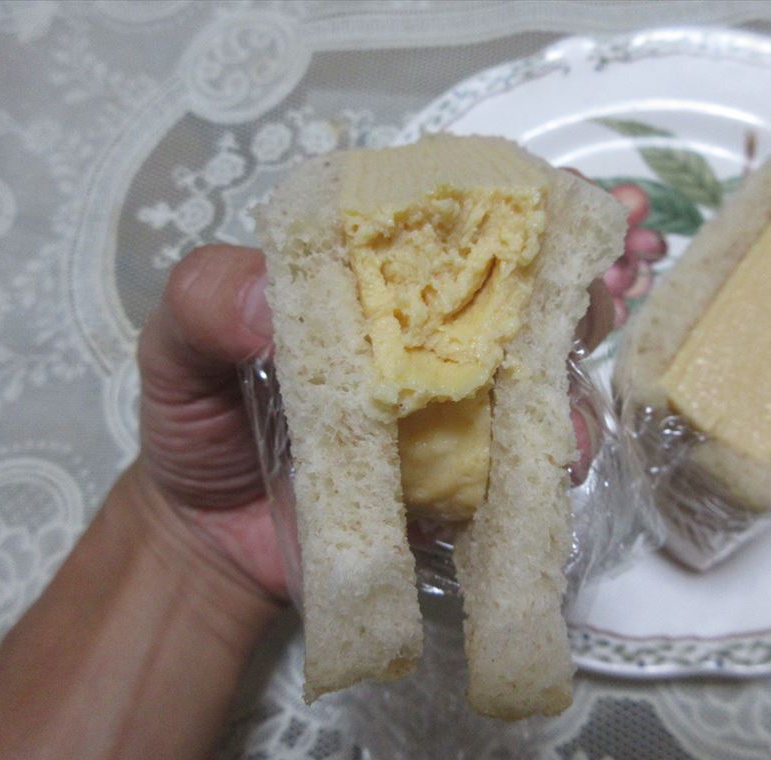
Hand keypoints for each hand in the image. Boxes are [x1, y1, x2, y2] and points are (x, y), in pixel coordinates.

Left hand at [135, 240, 616, 599]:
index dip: (511, 204)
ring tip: (566, 394)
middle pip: (516, 289)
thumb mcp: (177, 347)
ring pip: (537, 371)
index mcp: (366, 276)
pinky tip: (556, 455)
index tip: (563, 205)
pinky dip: (553, 450)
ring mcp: (451, 403)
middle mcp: (422, 330)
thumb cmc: (197, 424)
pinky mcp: (464, 473)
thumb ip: (207, 301)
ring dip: (572, 371)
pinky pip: (524, 456)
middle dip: (570, 282)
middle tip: (593, 295)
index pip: (446, 219)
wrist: (211, 543)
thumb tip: (278, 306)